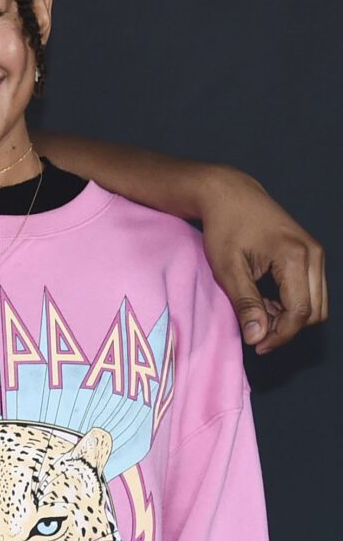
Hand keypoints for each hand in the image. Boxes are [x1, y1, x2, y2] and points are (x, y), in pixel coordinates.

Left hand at [197, 170, 325, 352]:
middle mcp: (314, 255)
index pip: (301, 312)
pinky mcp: (311, 255)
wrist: (231, 195)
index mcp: (296, 257)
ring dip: (290, 316)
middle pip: (315, 312)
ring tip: (256, 311)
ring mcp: (316, 254)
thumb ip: (245, 303)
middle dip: (286, 327)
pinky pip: (311, 291)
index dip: (281, 335)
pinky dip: (292, 303)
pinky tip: (265, 300)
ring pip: (316, 304)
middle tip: (254, 328)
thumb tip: (258, 338)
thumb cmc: (225, 228)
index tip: (257, 345)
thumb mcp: (227, 268)